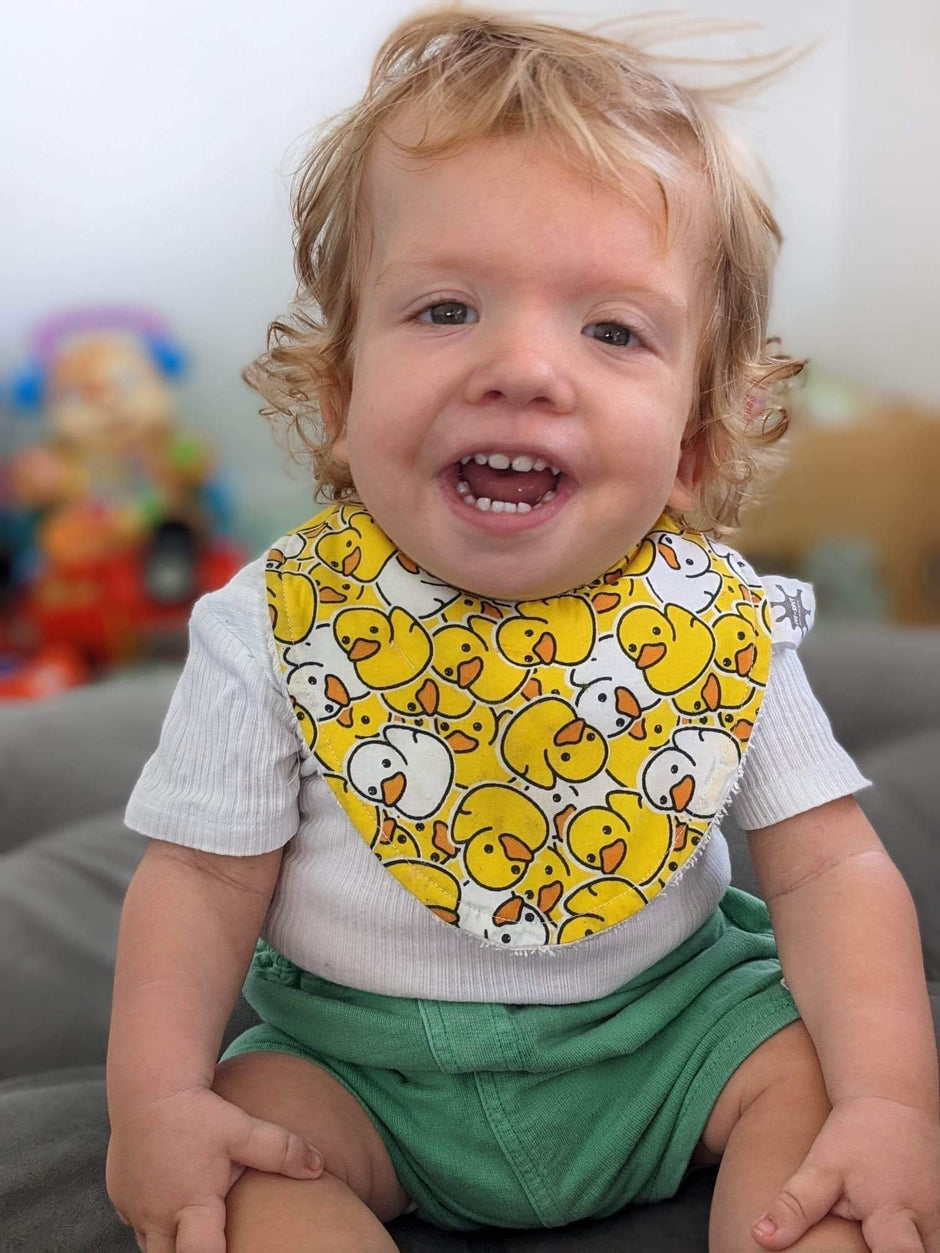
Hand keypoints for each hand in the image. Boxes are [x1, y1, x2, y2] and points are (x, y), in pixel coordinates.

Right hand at [107, 1083, 322, 1251]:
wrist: (149, 1086)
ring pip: (154, 1249)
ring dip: (175, 1242)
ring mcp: (134, 1211)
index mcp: (191, 1206)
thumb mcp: (242, 1129)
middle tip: (216, 1236)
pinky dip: (156, 1223)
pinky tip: (173, 1201)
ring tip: (198, 1222)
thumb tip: (318, 1166)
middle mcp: (158, 1217)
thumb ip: (281, 1150)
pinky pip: (139, 1226)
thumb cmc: (198, 1111)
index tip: (228, 1249)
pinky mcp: (120, 1200)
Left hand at [751, 1095, 939, 1252]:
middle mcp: (928, 1225)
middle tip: (867, 1240)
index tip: (872, 1252)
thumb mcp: (821, 1167)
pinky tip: (883, 1236)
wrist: (893, 1101)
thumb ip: (796, 1206)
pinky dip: (915, 1247)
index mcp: (894, 1215)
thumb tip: (760, 1237)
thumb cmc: (854, 1137)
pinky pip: (933, 1245)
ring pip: (932, 1251)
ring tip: (874, 1236)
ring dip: (908, 1251)